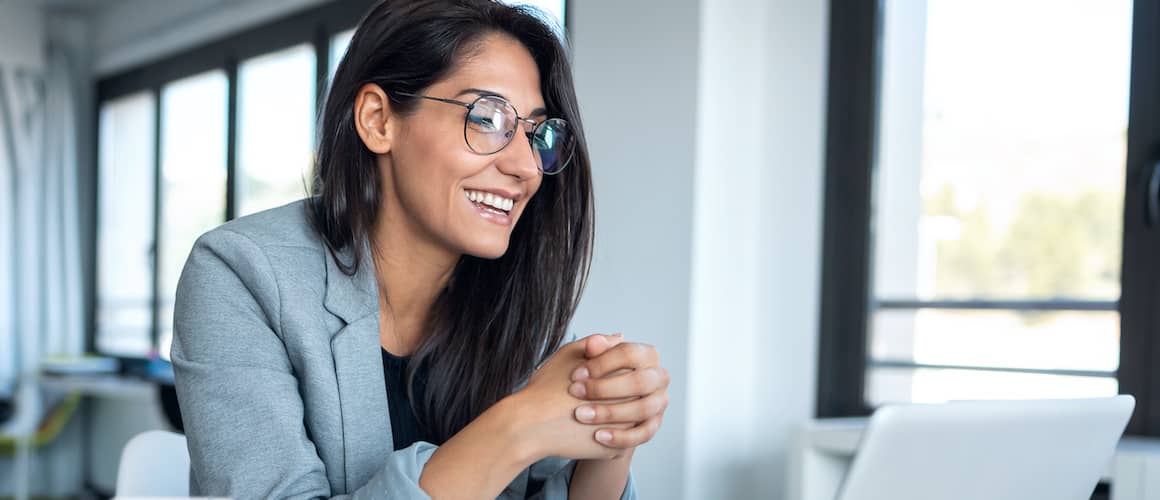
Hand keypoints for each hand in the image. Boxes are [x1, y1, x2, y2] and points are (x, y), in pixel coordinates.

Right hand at [507, 335, 633, 461]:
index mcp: (621, 375)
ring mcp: (624, 429)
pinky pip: (620, 442)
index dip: (611, 372)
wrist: (529, 425)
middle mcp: (629, 402)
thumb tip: (620, 337)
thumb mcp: (570, 354)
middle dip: (616, 396)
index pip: (632, 371)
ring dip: (616, 416)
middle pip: (634, 396)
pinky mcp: (615, 450)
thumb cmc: (546, 388)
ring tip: (590, 413)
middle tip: (591, 398)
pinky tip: (588, 429)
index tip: (590, 378)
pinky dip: (608, 436)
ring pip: (631, 420)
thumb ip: (599, 343)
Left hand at [569, 334, 668, 450]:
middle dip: (604, 388)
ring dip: (610, 413)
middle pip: (639, 381)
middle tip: (575, 393)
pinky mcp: (653, 425)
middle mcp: (658, 377)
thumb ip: (591, 349)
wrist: (586, 407)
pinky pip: (643, 434)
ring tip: (581, 415)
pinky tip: (598, 436)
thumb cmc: (587, 377)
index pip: (629, 353)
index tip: (575, 374)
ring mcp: (659, 402)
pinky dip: (621, 436)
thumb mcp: (584, 359)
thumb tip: (595, 342)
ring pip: (642, 408)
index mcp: (647, 355)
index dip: (601, 363)